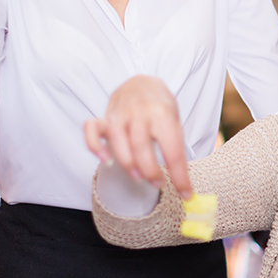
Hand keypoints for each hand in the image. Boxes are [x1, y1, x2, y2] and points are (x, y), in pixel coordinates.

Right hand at [83, 75, 192, 198]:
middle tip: (158, 184)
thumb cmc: (161, 108)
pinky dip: (95, 147)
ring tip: (138, 178)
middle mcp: (139, 113)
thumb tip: (185, 184)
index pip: (172, 151)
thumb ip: (176, 149)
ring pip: (118, 141)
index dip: (179, 176)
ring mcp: (119, 113)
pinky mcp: (104, 117)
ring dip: (128, 164)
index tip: (186, 194)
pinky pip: (91, 130)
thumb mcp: (175, 123)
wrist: (142, 83)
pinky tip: (106, 160)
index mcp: (163, 114)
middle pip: (142, 147)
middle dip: (150, 171)